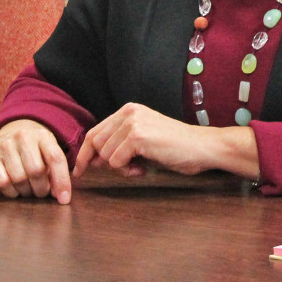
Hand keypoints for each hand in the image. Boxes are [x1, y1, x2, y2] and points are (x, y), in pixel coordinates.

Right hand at [0, 119, 71, 203]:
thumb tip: (60, 196)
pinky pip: (2, 182)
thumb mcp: (49, 152)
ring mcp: (5, 146)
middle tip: (43, 192)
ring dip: (27, 191)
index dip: (62, 181)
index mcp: (42, 135)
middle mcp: (22, 137)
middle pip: (36, 170)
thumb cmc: (37, 148)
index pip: (55, 158)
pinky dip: (11, 192)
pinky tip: (17, 190)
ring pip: (19, 178)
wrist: (11, 132)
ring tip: (31, 190)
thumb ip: (57, 171)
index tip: (64, 199)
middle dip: (42, 188)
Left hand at [75, 103, 226, 177]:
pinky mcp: (138, 136)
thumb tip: (91, 160)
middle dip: (105, 163)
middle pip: (95, 143)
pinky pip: (116, 161)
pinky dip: (127, 170)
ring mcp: (133, 123)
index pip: (95, 132)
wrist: (202, 147)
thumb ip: (119, 144)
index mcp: (129, 111)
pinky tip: (143, 168)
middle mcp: (129, 112)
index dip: (84, 153)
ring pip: (104, 154)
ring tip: (139, 167)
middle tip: (127, 169)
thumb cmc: (176, 148)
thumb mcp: (143, 141)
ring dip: (119, 167)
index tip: (79, 170)